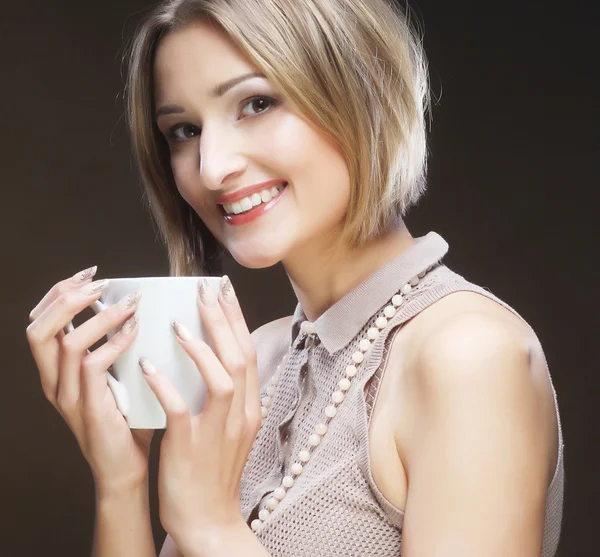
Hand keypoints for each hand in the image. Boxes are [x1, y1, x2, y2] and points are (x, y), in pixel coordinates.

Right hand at [26, 266, 153, 496]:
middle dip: (68, 297)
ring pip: (66, 342)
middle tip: (101, 283)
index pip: (40, 322)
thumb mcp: (117, 374)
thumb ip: (116, 345)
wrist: (127, 467)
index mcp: (56, 371)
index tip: (91, 274)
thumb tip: (137, 304)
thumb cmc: (127, 417)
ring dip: (100, 316)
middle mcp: (53, 382)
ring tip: (129, 302)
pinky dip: (115, 341)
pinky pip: (93, 366)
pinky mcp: (89, 409)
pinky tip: (136, 329)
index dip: (59, 293)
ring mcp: (67, 397)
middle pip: (39, 328)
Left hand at [139, 275, 260, 551]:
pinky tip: (149, 367)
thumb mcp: (230, 431)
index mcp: (250, 409)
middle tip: (205, 291)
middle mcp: (241, 415)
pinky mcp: (190, 446)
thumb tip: (209, 360)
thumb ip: (226, 397)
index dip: (237, 321)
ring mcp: (218, 431)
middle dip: (223, 320)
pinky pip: (180, 408)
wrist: (209, 521)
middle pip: (239, 357)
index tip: (223, 294)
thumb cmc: (214, 473)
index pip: (248, 355)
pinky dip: (166, 384)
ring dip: (202, 346)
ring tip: (179, 321)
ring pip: (222, 377)